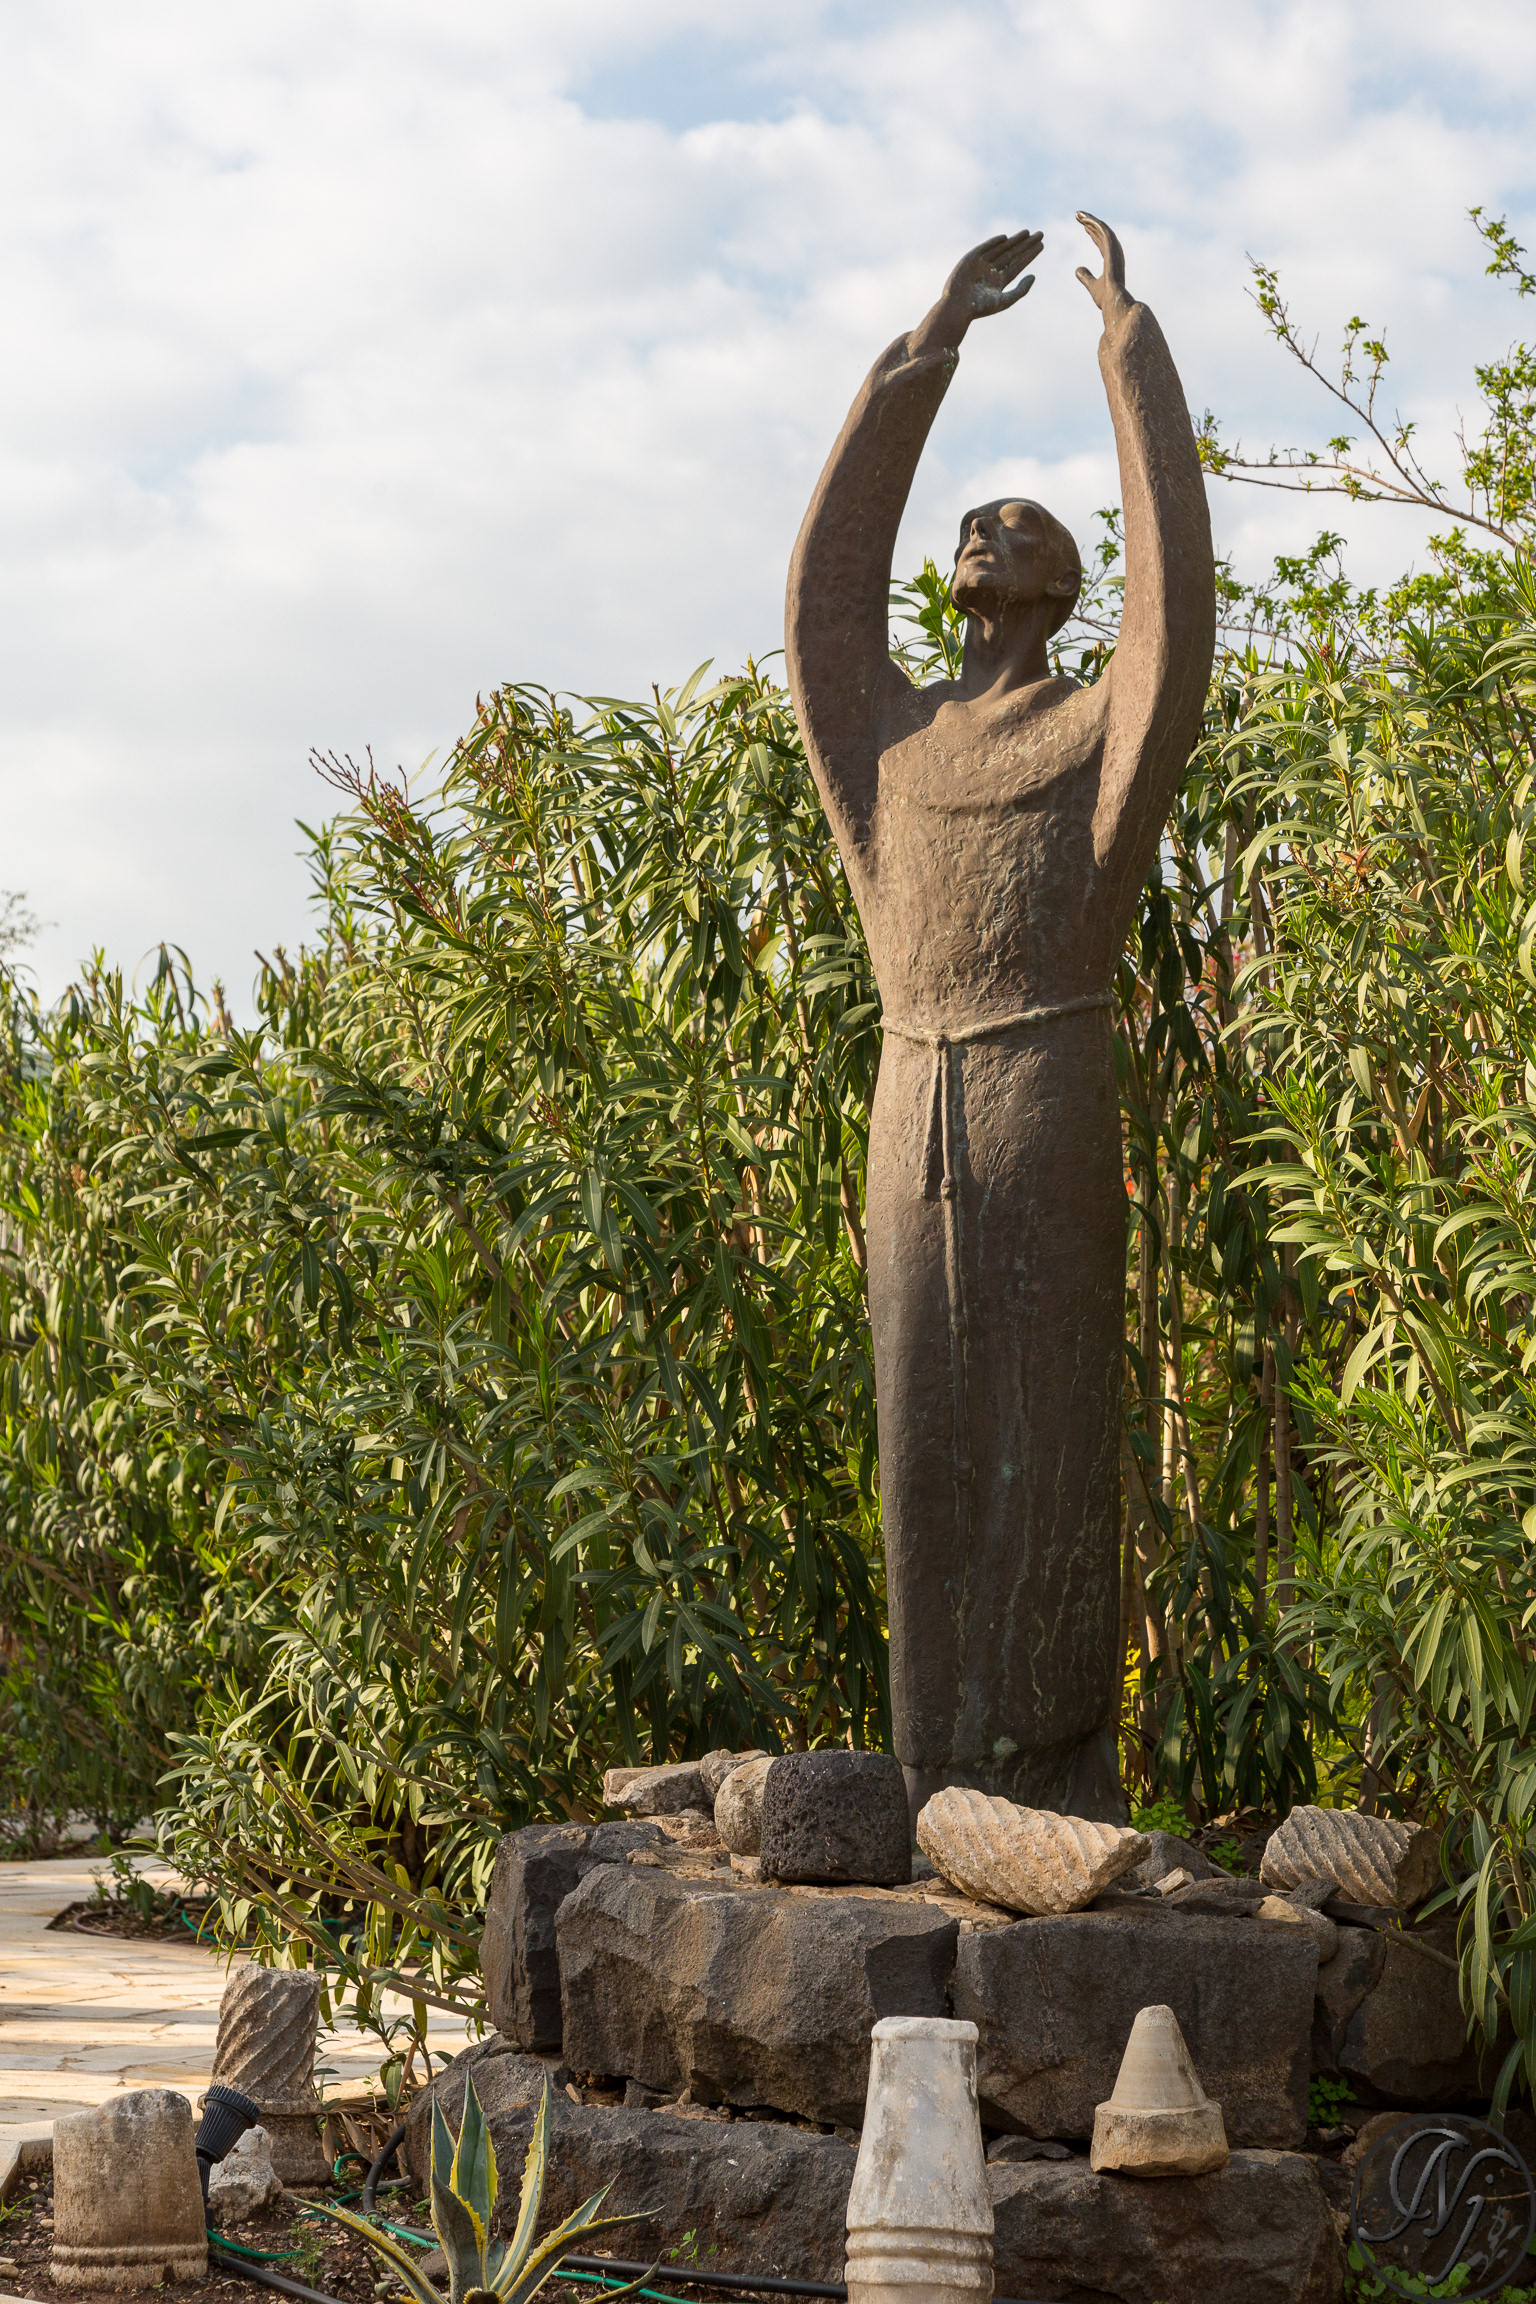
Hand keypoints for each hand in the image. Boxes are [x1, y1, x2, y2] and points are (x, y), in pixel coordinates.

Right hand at [916, 230, 1041, 352]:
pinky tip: (1005, 237)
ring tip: (1027, 232)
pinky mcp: (970, 259)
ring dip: (1014, 241)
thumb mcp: (1006, 300)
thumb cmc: (981, 308)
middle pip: (1012, 254)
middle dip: (1025, 244)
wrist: (958, 307)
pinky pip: (984, 248)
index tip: (1041, 245)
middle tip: (1040, 234)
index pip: (1018, 265)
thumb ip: (1021, 290)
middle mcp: (991, 271)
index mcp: (999, 282)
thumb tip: (1034, 276)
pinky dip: (994, 242)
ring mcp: (980, 264)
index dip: (1029, 255)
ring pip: (1001, 249)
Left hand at [1075, 213, 1131, 327]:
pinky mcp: (1113, 250)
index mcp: (1111, 261)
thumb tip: (1077, 270)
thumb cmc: (1107, 299)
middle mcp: (1115, 254)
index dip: (1092, 234)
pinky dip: (1094, 223)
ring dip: (1090, 220)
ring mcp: (1115, 251)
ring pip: (1102, 229)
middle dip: (1090, 223)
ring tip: (1078, 214)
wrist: (1115, 305)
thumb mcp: (1092, 286)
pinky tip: (1083, 219)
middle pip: (1102, 233)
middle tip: (1078, 215)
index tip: (1083, 227)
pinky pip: (1103, 231)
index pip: (1101, 243)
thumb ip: (1086, 277)